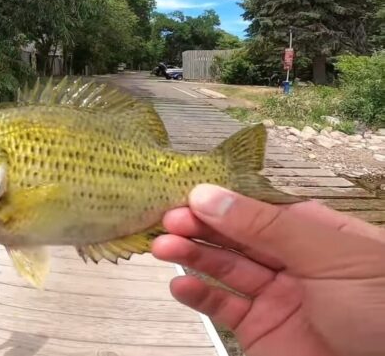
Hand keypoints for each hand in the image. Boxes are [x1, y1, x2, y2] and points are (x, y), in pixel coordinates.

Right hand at [152, 184, 384, 355]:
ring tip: (163, 248)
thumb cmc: (380, 304)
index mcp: (314, 233)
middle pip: (235, 237)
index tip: (186, 195)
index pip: (256, 208)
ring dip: (192, 256)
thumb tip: (208, 195)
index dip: (220, 201)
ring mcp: (274, 297)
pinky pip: (223, 308)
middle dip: (200, 226)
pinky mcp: (259, 331)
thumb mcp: (328, 254)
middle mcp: (291, 261)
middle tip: (168, 221)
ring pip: (224, 270)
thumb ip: (265, 224)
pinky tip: (181, 285)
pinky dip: (198, 296)